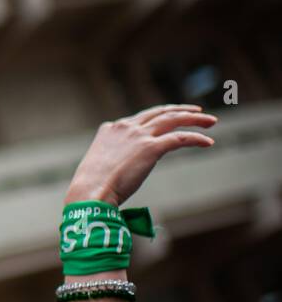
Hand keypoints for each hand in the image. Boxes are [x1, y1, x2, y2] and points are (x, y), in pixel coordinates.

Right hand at [66, 104, 215, 205]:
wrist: (90, 191)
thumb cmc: (91, 186)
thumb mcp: (99, 165)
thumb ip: (113, 160)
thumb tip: (121, 171)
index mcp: (111, 129)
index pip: (139, 118)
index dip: (158, 118)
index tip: (170, 121)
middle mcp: (125, 127)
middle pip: (159, 112)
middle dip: (180, 111)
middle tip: (198, 112)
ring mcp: (138, 136)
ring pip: (172, 119)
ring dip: (193, 119)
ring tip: (210, 122)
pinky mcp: (150, 148)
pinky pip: (179, 138)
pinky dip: (196, 138)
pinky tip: (208, 142)